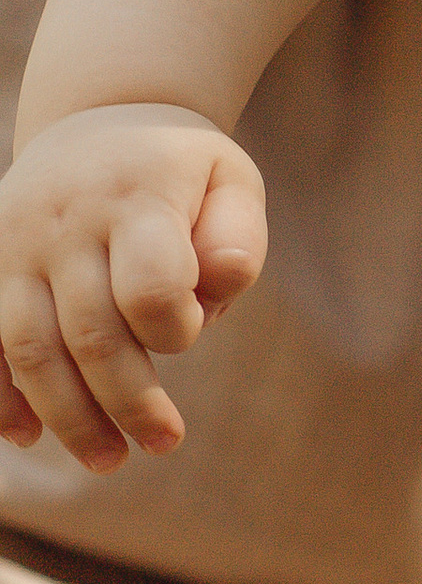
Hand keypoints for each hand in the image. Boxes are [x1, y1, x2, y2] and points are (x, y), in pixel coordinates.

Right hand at [0, 108, 267, 469]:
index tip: (191, 331)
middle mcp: (66, 220)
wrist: (97, 123)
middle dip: (129, 401)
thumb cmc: (178, 171)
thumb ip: (238, 238)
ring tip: (108, 459)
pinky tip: (27, 435)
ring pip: (29, 347)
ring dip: (68, 416)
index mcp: (136, 196)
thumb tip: (217, 286)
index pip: (151, 285)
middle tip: (163, 443)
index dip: (176, 328)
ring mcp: (14, 244)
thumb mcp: (230, 181)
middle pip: (90, 332)